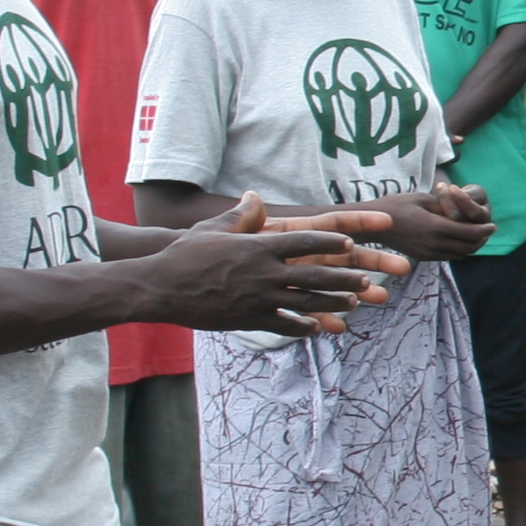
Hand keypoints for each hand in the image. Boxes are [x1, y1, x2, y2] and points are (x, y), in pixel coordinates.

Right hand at [145, 193, 403, 336]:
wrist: (159, 288)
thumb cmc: (184, 254)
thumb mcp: (212, 229)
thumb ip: (240, 216)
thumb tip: (254, 197)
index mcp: (257, 246)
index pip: (303, 240)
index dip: (329, 240)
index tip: (350, 241)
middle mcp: (263, 272)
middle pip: (313, 273)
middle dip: (343, 277)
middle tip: (367, 279)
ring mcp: (257, 298)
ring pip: (305, 301)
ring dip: (332, 303)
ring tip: (353, 304)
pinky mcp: (248, 319)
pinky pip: (283, 324)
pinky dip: (303, 327)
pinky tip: (318, 328)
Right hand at [374, 184, 492, 261]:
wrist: (370, 224)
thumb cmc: (395, 206)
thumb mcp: (422, 199)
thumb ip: (445, 205)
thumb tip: (462, 208)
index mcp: (435, 227)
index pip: (469, 233)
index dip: (484, 230)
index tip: (493, 225)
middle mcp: (434, 244)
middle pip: (469, 248)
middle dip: (481, 240)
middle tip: (488, 231)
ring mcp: (428, 253)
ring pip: (459, 255)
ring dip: (470, 247)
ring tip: (475, 236)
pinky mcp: (422, 257)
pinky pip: (447, 257)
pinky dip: (457, 250)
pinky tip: (457, 240)